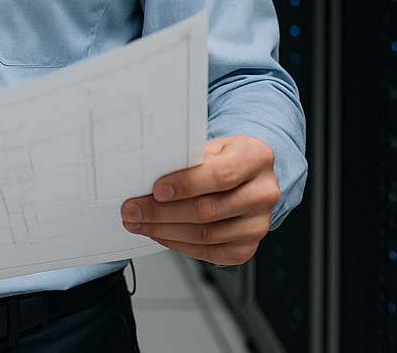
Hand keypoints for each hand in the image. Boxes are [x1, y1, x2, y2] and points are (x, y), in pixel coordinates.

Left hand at [119, 134, 278, 264]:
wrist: (247, 174)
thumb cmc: (223, 155)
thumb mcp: (211, 145)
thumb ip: (187, 158)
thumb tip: (147, 174)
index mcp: (256, 158)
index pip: (221, 175)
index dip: (186, 184)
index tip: (155, 190)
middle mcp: (263, 193)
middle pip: (208, 209)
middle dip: (162, 212)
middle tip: (133, 210)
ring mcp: (258, 224)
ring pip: (206, 234)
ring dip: (164, 231)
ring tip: (138, 222)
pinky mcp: (247, 247)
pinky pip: (208, 252)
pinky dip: (178, 244)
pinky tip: (159, 233)